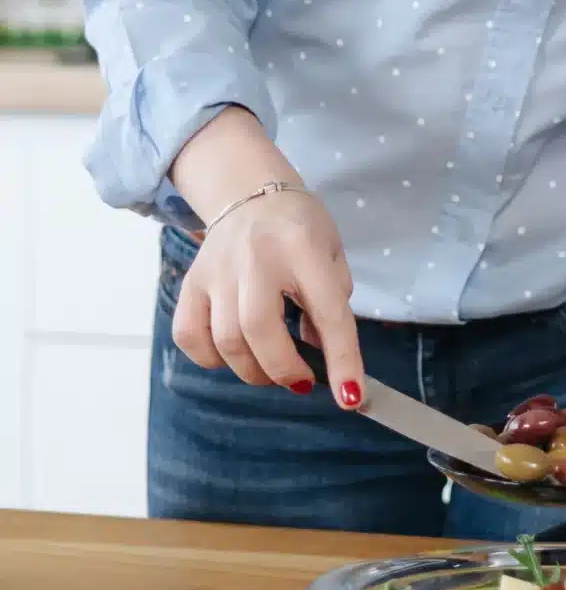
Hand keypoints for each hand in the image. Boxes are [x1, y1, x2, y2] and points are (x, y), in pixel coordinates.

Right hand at [171, 189, 365, 401]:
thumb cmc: (299, 229)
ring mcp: (217, 269)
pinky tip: (234, 353)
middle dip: (284, 370)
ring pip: (225, 340)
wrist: (249, 191)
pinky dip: (211, 359)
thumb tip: (322, 355)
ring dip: (253, 370)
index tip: (350, 398)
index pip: (328, 310)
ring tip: (272, 368)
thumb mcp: (332, 254)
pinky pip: (190, 336)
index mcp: (304, 247)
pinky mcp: (191, 282)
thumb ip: (332, 303)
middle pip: (259, 330)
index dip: (342, 359)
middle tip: (301, 380)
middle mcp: (256, 257)